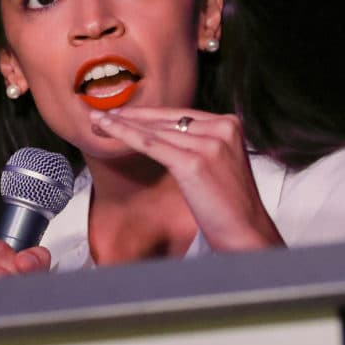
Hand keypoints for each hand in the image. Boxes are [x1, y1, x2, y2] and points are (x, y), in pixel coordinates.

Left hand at [89, 107, 283, 250]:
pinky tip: (109, 130)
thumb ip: (199, 143)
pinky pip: (151, 145)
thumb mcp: (219, 162)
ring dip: (122, 124)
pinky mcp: (194, 162)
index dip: (147, 113)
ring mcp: (210, 144)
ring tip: (99, 121)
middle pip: (166, 119)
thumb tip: (165, 134)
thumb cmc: (229, 204)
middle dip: (130, 116)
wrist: (246, 232)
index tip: (123, 112)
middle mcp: (222, 128)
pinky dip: (126, 135)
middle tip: (102, 114)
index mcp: (229, 124)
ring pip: (155, 130)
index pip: (179, 115)